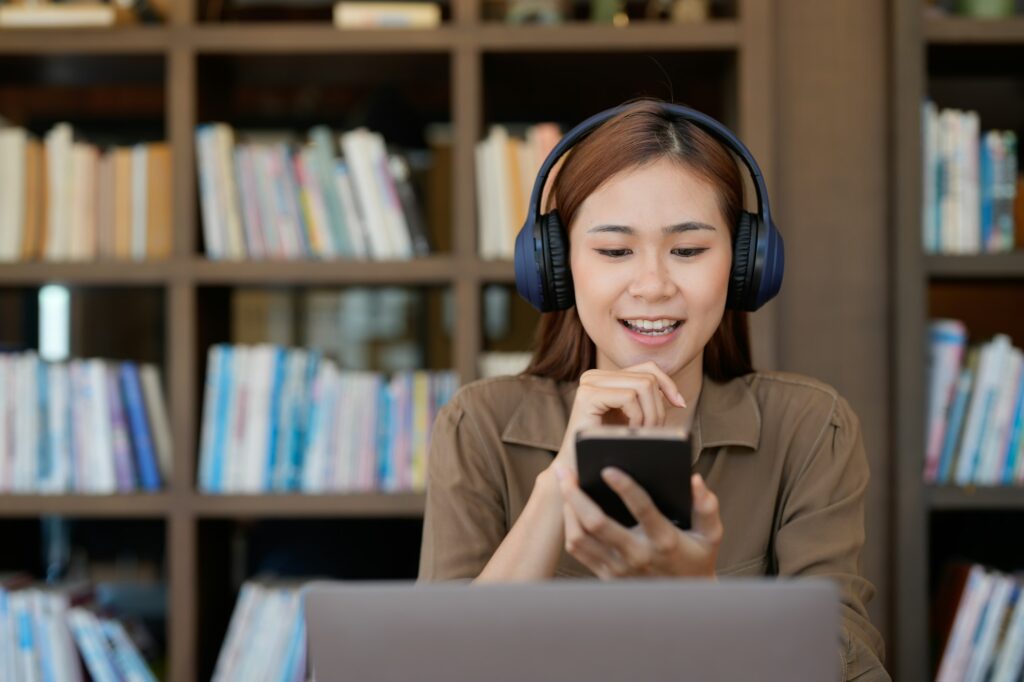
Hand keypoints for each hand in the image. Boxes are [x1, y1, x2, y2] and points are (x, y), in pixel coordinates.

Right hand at [549, 362, 686, 475]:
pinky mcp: (587, 395)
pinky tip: (631, 433)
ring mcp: (589, 383)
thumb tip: (677, 399)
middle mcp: (595, 375)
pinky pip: (630, 397)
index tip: (679, 405)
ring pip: (643, 385)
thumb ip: (646, 402)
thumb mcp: (631, 420)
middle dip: (659, 407)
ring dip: (651, 414)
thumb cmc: (606, 449)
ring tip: (644, 434)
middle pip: (648, 377)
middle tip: (654, 433)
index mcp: (605, 377)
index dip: (668, 384)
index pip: (648, 368)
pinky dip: (638, 418)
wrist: (577, 470)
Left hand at [554, 464, 721, 578]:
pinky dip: (569, 526)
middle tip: (566, 470)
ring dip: (568, 508)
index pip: (642, 509)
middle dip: (576, 494)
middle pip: (596, 523)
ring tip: (565, 484)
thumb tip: (694, 480)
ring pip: (579, 537)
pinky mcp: (606, 576)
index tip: (608, 469)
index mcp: (664, 540)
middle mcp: (637, 555)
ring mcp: (618, 568)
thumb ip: (706, 507)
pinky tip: (569, 507)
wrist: (686, 602)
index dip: (624, 487)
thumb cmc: (697, 558)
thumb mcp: (710, 534)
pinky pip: (578, 550)